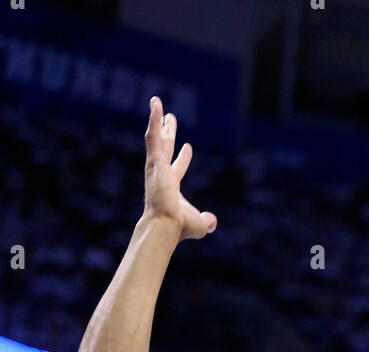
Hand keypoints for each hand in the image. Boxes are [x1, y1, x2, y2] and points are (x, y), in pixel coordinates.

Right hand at [143, 96, 216, 241]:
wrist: (166, 225)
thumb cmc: (179, 228)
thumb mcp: (199, 225)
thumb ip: (206, 222)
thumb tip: (212, 223)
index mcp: (171, 186)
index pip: (177, 168)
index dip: (183, 158)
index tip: (188, 146)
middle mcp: (161, 174)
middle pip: (165, 148)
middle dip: (167, 134)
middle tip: (170, 119)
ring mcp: (156, 166)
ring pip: (156, 138)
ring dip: (157, 120)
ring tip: (157, 102)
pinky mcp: (154, 161)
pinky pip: (153, 135)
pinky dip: (154, 119)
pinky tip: (156, 104)